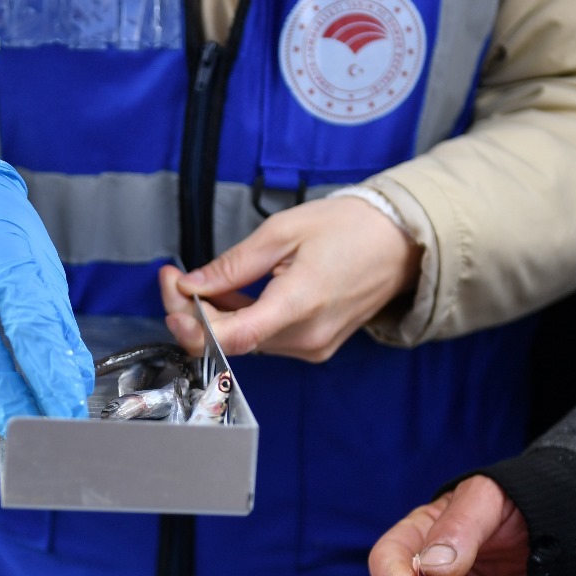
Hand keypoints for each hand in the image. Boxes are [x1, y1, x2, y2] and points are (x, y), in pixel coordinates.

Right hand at [0, 148, 93, 435]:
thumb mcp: (39, 266)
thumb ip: (57, 328)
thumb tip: (76, 380)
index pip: (32, 337)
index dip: (53, 382)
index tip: (73, 413)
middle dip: (21, 410)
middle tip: (52, 434)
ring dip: (3, 405)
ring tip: (36, 418)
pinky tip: (2, 390)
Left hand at [158, 195, 419, 359]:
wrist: (400, 243)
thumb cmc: (350, 228)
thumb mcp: (282, 232)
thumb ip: (233, 265)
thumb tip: (193, 285)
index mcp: (299, 304)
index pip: (232, 337)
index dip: (192, 322)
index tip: (174, 293)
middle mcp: (306, 337)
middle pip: (231, 341)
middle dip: (195, 312)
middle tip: (178, 277)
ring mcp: (312, 347)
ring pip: (245, 342)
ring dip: (218, 316)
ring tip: (209, 280)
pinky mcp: (315, 346)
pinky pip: (265, 339)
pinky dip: (242, 320)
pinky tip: (235, 294)